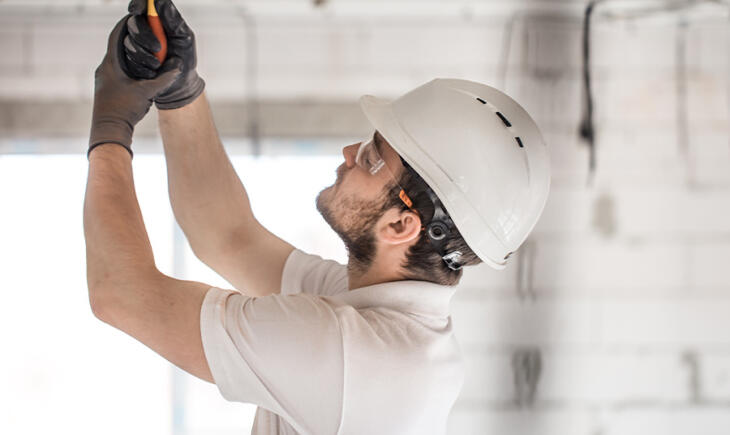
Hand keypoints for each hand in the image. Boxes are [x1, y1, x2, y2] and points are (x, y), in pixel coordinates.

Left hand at [88, 14, 182, 158]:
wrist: (109, 130)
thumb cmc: (125, 110)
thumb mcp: (147, 92)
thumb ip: (163, 79)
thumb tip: (178, 67)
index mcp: (111, 64)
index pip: (117, 35)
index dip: (126, 24)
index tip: (136, 17)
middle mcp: (104, 68)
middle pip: (117, 46)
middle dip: (131, 38)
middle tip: (144, 32)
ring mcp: (104, 79)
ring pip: (117, 59)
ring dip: (129, 53)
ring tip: (144, 50)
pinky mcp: (106, 88)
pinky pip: (117, 70)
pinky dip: (128, 66)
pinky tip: (139, 71)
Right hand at [126, 0, 204, 109]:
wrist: (180, 84)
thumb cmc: (185, 57)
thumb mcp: (184, 37)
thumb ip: (172, 19)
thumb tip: (159, 0)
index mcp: (156, 20)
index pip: (142, 6)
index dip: (137, 5)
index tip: (136, 10)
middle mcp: (143, 30)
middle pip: (132, 24)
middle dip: (143, 36)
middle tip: (158, 47)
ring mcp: (134, 45)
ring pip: (128, 44)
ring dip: (145, 56)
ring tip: (159, 64)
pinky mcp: (129, 61)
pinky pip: (128, 61)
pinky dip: (142, 68)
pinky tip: (152, 72)